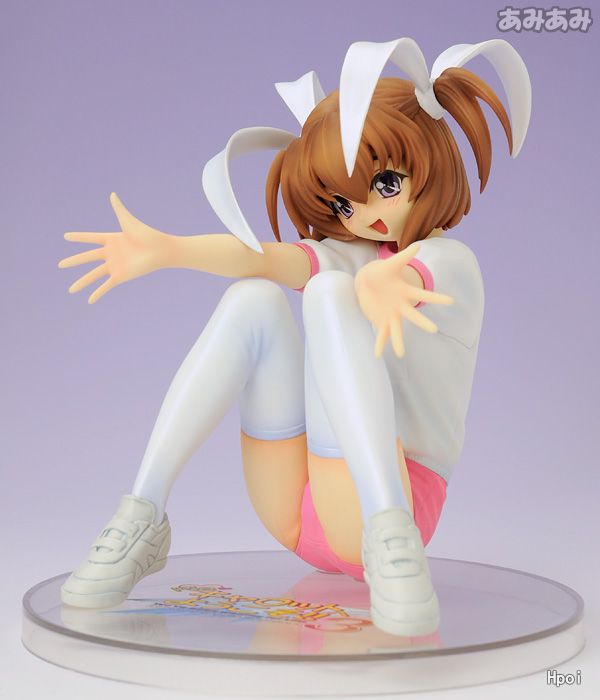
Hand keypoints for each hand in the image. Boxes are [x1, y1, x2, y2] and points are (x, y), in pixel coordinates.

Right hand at [59, 193, 169, 302]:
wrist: (160, 250)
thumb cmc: (147, 234)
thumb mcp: (128, 221)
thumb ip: (119, 209)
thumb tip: (112, 194)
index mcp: (111, 239)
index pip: (90, 238)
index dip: (79, 237)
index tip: (66, 237)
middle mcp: (110, 253)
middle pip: (87, 258)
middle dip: (74, 261)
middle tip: (60, 265)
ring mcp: (114, 265)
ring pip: (93, 275)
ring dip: (82, 282)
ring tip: (70, 290)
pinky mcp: (120, 276)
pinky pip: (106, 286)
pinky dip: (98, 293)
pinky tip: (89, 300)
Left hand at [354, 243, 453, 357]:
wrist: (367, 281)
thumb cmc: (382, 272)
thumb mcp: (391, 264)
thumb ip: (404, 257)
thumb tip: (417, 245)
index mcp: (406, 292)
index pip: (423, 295)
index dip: (437, 298)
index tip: (452, 301)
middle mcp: (401, 306)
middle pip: (413, 315)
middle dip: (421, 322)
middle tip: (433, 330)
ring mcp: (391, 314)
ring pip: (396, 329)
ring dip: (398, 341)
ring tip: (400, 354)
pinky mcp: (380, 320)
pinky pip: (381, 334)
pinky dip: (379, 344)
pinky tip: (377, 355)